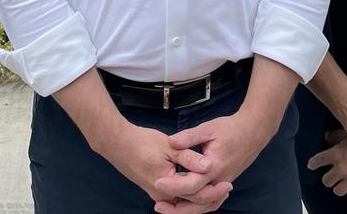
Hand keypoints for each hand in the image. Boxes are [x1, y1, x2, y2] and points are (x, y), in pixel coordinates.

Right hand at [92, 122, 229, 212]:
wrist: (117, 144)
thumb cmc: (141, 143)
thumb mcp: (168, 146)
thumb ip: (189, 157)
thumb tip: (208, 166)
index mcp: (166, 187)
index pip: (196, 195)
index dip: (214, 189)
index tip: (228, 182)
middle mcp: (162, 196)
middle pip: (192, 203)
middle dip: (211, 197)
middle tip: (228, 187)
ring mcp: (159, 194)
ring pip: (186, 202)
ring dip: (202, 197)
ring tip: (219, 188)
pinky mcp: (158, 189)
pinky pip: (179, 197)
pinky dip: (191, 194)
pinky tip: (201, 185)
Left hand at [159, 110, 275, 201]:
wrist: (253, 132)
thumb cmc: (230, 128)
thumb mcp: (208, 128)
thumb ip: (189, 137)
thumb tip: (170, 142)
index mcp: (215, 166)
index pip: (192, 183)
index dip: (174, 185)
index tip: (157, 182)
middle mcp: (220, 179)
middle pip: (198, 201)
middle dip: (177, 207)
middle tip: (158, 205)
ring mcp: (223, 183)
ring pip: (206, 205)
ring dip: (187, 210)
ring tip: (167, 209)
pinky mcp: (224, 183)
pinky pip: (211, 201)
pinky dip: (199, 206)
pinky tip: (185, 204)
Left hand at [307, 131, 346, 202]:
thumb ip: (336, 136)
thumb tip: (326, 136)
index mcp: (336, 153)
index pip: (316, 161)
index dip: (313, 164)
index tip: (312, 165)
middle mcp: (342, 168)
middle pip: (326, 181)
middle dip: (329, 178)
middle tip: (332, 176)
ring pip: (337, 191)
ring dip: (339, 187)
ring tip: (343, 183)